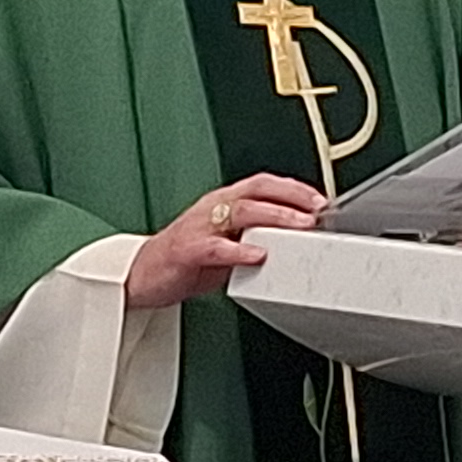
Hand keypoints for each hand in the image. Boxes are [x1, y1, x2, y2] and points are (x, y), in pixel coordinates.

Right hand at [126, 174, 325, 310]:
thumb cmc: (186, 260)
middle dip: (291, 198)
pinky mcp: (187, 249)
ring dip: (274, 217)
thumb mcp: (227, 245)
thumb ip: (254, 238)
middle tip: (317, 211)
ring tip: (298, 226)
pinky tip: (258, 255)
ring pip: (240, 211)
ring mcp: (198, 226)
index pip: (263, 184)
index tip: (320, 200)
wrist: (141, 277)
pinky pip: (216, 246)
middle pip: (256, 191)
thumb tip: (293, 242)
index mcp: (223, 203)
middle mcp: (212, 208)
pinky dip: (239, 249)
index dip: (293, 188)